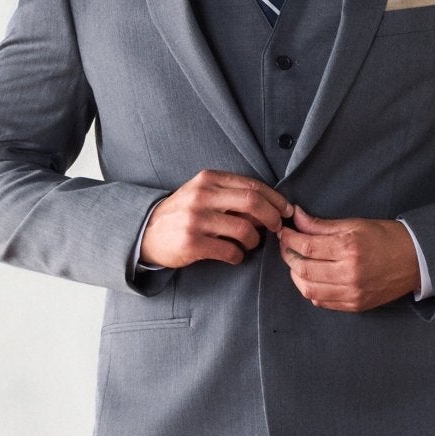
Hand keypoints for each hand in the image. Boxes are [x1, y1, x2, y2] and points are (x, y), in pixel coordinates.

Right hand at [139, 169, 293, 268]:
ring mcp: (196, 219)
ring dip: (255, 241)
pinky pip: (230, 251)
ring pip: (245, 229)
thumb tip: (270, 206)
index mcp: (208, 179)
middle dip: (273, 217)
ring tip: (249, 244)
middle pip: (253, 203)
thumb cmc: (184, 214)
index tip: (287, 211)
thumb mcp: (203, 194)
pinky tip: (235, 256)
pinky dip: (239, 256)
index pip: (253, 185)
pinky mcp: (192, 243)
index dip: (276, 199)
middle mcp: (202, 196)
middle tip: (277, 229)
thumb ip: (232, 195)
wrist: (147, 233)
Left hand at [277, 207, 420, 310]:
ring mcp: (352, 293)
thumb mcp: (355, 224)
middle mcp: (349, 273)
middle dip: (289, 256)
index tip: (283, 232)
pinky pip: (321, 301)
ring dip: (296, 275)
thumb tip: (296, 218)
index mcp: (349, 248)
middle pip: (303, 269)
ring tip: (298, 262)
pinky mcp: (355, 305)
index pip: (307, 246)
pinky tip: (312, 277)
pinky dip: (311, 289)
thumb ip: (322, 224)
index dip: (289, 239)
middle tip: (287, 246)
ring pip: (308, 289)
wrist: (415, 260)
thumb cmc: (386, 237)